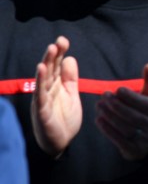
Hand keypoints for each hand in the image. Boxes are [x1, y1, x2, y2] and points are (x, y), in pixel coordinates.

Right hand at [31, 36, 82, 156]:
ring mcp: (43, 99)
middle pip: (49, 69)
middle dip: (53, 55)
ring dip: (46, 64)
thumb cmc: (65, 118)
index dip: (60, 53)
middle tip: (57, 42)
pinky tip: (41, 71)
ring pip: (43, 79)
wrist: (61, 142)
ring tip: (50, 50)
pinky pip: (40, 95)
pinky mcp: (41, 110)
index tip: (64, 40)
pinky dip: (40, 82)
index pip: (57, 66)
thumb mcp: (71, 94)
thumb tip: (70, 57)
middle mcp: (48, 90)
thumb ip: (71, 78)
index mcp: (57, 85)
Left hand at [96, 63, 147, 160]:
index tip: (117, 89)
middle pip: (133, 116)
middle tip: (103, 96)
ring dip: (110, 117)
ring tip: (98, 106)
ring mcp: (145, 139)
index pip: (144, 103)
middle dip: (117, 106)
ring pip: (125, 128)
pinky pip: (119, 140)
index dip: (130, 97)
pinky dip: (107, 130)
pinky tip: (98, 120)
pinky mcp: (134, 150)